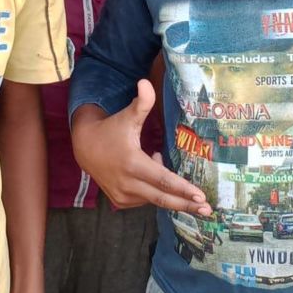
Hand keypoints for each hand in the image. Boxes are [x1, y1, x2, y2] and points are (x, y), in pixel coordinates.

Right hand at [72, 79, 212, 214]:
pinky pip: (145, 198)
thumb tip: (145, 82)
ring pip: (154, 198)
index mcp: (133, 164)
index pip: (163, 181)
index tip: (201, 197)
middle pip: (163, 198)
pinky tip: (149, 171)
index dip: (183, 190)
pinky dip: (153, 189)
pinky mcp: (121, 201)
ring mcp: (123, 195)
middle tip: (208, 210)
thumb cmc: (111, 130)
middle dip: (187, 205)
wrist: (85, 148)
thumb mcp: (127, 117)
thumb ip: (141, 103)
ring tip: (159, 162)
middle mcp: (128, 184)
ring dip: (167, 188)